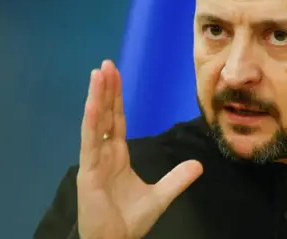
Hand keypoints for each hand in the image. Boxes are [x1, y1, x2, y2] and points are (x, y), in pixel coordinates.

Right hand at [76, 60, 202, 238]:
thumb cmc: (129, 221)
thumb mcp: (160, 196)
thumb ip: (177, 179)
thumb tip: (199, 165)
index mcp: (117, 156)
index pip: (117, 120)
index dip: (116, 98)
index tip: (116, 75)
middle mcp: (103, 154)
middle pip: (105, 115)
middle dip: (105, 90)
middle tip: (106, 64)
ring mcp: (93, 162)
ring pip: (96, 123)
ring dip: (96, 98)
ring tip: (97, 74)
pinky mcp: (88, 173)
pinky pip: (90, 144)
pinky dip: (91, 123)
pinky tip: (91, 104)